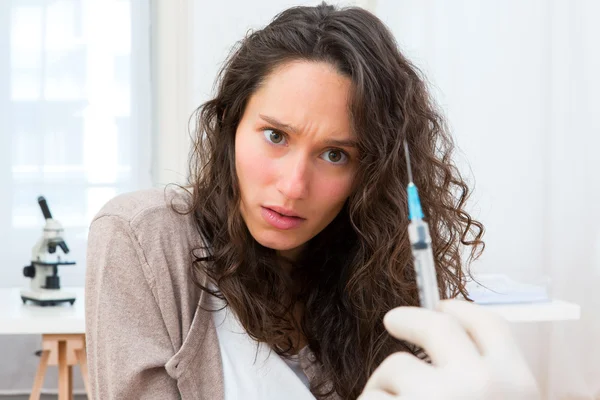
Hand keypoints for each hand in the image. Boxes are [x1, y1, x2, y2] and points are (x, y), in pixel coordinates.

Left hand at [359, 299, 539, 399]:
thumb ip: (488, 380)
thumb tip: (450, 348)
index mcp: (516, 385)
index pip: (490, 325)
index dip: (461, 309)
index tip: (442, 305)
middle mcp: (480, 383)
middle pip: (436, 325)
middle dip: (410, 317)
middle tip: (392, 319)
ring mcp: (437, 396)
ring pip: (395, 365)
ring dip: (385, 384)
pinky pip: (373, 395)